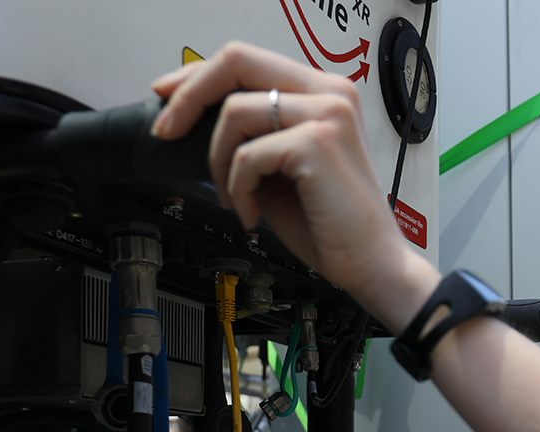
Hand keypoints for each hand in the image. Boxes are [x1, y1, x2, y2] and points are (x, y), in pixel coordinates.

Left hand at [149, 42, 436, 329]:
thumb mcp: (279, 169)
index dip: (198, 75)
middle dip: (190, 95)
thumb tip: (194, 121)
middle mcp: (330, 92)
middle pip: (236, 61)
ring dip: (219, 162)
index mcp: (323, 92)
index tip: (168, 99)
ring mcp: (327, 114)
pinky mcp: (317, 143)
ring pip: (235, 112)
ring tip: (235, 197)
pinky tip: (252, 213)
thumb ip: (251, 137)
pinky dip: (238, 188)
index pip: (247, 61)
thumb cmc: (331, 224)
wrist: (371, 263)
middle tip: (168, 131)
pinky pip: (247, 155)